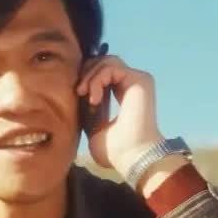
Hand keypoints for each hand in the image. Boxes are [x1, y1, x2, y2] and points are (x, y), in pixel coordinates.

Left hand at [76, 54, 164, 174]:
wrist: (132, 156)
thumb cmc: (115, 149)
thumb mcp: (94, 126)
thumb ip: (88, 107)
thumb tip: (78, 92)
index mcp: (123, 93)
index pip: (103, 72)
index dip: (87, 77)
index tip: (77, 94)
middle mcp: (132, 84)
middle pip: (104, 61)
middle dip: (87, 72)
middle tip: (78, 91)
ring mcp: (138, 80)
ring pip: (107, 61)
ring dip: (91, 75)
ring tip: (84, 94)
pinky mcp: (140, 79)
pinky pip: (111, 67)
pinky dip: (97, 80)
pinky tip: (94, 98)